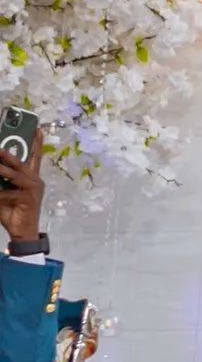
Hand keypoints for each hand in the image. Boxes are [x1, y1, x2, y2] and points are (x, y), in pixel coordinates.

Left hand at [0, 129, 43, 251]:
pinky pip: (8, 192)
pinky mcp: (28, 198)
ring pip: (15, 175)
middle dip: (9, 154)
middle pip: (22, 163)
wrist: (22, 232)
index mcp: (32, 179)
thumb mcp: (4, 194)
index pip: (35, 158)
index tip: (37, 128)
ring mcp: (33, 190)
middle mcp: (35, 181)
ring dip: (2, 170)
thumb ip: (1, 184)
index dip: (36, 143)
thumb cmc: (13, 212)